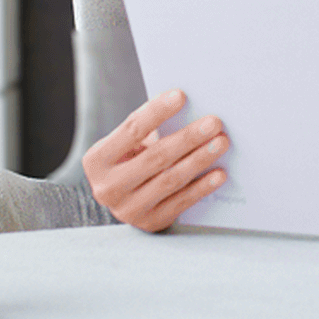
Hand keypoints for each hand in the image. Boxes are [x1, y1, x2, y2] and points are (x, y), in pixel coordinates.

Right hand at [83, 89, 229, 232]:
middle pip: (155, 157)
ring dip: (200, 160)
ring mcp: (128, 209)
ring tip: (221, 143)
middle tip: (214, 123)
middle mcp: (108, 187)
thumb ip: (147, 129)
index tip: (181, 96)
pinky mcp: (149, 222)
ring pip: (170, 180)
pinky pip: (181, 202)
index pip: (131, 130)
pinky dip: (202, 187)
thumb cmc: (129, 161)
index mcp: (97, 160)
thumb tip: (187, 107)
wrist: (123, 200)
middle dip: (188, 138)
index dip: (156, 112)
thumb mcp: (127, 145)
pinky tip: (219, 173)